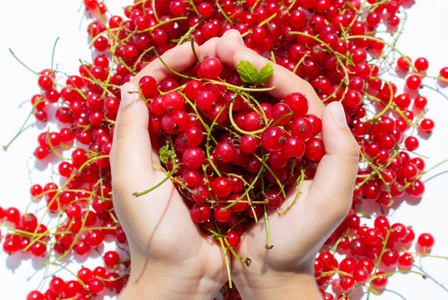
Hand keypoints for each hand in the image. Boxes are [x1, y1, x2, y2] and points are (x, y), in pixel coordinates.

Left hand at [109, 43, 226, 299]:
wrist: (185, 276)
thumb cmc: (153, 232)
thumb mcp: (133, 179)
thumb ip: (130, 134)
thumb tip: (136, 85)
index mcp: (143, 142)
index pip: (153, 89)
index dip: (171, 65)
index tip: (197, 50)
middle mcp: (169, 145)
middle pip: (184, 96)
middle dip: (202, 71)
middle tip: (228, 54)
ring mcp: (198, 159)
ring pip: (211, 114)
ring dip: (225, 92)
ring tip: (244, 74)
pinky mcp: (222, 173)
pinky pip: (231, 139)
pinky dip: (241, 122)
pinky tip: (257, 109)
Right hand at [199, 30, 359, 298]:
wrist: (268, 272)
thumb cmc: (299, 243)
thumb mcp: (329, 203)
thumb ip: (342, 156)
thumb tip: (335, 105)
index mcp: (313, 142)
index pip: (295, 94)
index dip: (268, 69)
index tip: (237, 52)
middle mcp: (289, 139)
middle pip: (269, 92)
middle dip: (244, 64)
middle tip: (217, 42)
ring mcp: (263, 149)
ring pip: (246, 105)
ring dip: (227, 80)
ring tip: (205, 58)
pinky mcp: (240, 162)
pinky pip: (228, 129)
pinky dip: (214, 109)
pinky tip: (196, 96)